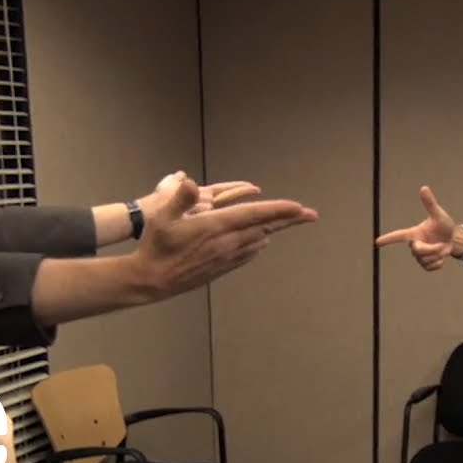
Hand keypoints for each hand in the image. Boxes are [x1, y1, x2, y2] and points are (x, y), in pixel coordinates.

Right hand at [134, 177, 317, 297]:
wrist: (151, 280)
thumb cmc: (155, 245)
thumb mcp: (162, 216)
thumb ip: (180, 198)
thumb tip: (191, 183)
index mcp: (216, 228)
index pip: (255, 216)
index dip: (279, 210)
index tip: (299, 207)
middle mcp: (226, 243)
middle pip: (264, 227)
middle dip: (289, 220)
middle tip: (311, 215)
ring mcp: (225, 258)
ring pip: (258, 240)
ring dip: (274, 229)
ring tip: (289, 222)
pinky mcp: (221, 268)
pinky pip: (247, 254)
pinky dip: (258, 244)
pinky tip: (261, 241)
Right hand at [375, 186, 460, 270]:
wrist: (453, 239)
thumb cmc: (443, 225)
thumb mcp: (438, 214)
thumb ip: (430, 203)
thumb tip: (424, 188)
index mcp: (414, 233)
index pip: (398, 236)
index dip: (388, 239)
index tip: (377, 242)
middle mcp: (414, 245)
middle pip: (417, 251)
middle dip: (432, 249)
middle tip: (442, 245)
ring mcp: (419, 256)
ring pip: (424, 260)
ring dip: (437, 255)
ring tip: (442, 248)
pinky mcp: (425, 264)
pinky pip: (429, 267)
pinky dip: (439, 263)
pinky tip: (441, 257)